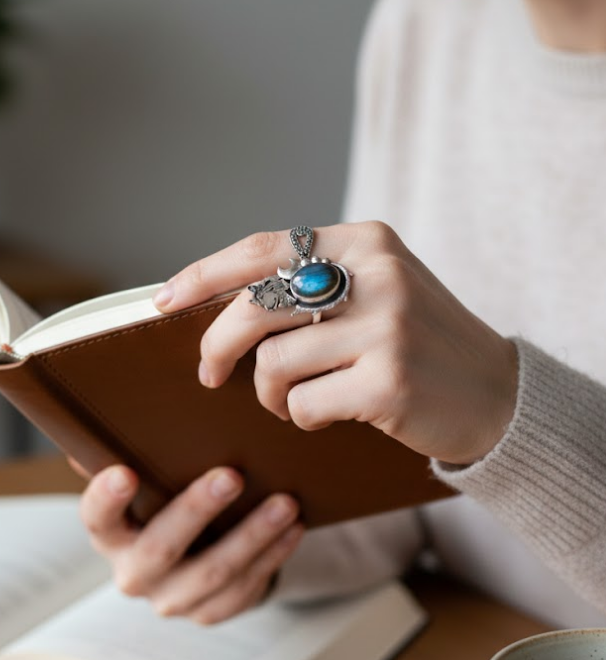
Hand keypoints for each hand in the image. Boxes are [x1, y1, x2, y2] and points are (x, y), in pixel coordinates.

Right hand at [77, 463, 303, 623]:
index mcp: (111, 535)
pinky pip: (243, 590)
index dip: (107, 499)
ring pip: (213, 573)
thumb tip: (117, 416)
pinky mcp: (208, 612)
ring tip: (285, 503)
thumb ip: (134, 452)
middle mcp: (134, 573)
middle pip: (160, 548)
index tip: (125, 472)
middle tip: (232, 476)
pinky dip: (271, 558)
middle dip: (197, 511)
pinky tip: (293, 530)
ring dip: (252, 536)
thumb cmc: (166, 503)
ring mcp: (171, 599)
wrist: (191, 558)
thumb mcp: (150, 482)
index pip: (98, 518)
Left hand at [153, 221, 517, 465]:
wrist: (496, 394)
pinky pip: (304, 405)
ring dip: (270, 394)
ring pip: (274, 363)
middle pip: (254, 307)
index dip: (203, 275)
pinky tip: (326, 416)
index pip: (262, 249)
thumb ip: (315, 283)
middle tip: (209, 375)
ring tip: (292, 401)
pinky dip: (302, 418)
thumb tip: (219, 305)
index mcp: (364, 241)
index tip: (163, 301)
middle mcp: (375, 273)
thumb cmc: (419, 344)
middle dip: (216, 347)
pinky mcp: (389, 380)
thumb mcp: (378, 289)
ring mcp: (386, 326)